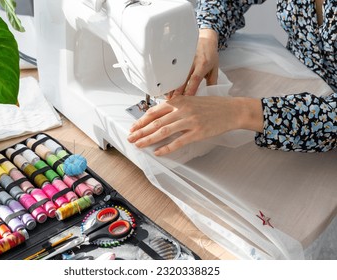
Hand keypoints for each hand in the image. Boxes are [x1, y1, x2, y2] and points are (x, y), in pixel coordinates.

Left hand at [128, 95, 263, 155]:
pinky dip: (166, 148)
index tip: (133, 128)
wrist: (232, 110)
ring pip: (164, 132)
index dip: (141, 120)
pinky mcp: (198, 132)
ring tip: (139, 145)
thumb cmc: (212, 105)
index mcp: (179, 101)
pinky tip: (158, 152)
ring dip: (149, 139)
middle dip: (140, 131)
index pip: (154, 112)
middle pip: (155, 122)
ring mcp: (190, 121)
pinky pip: (178, 142)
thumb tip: (159, 115)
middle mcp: (182, 110)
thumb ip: (176, 106)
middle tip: (130, 139)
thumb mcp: (192, 100)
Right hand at [167, 29, 218, 98]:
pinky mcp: (178, 57)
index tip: (186, 99)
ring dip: (171, 87)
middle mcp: (192, 61)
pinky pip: (172, 70)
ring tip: (168, 97)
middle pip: (182, 78)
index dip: (190, 89)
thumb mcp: (214, 69)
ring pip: (175, 75)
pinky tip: (166, 88)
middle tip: (173, 102)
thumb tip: (209, 97)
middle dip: (177, 91)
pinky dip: (169, 79)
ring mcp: (184, 59)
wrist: (205, 39)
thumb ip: (212, 83)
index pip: (195, 78)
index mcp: (203, 64)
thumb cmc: (210, 55)